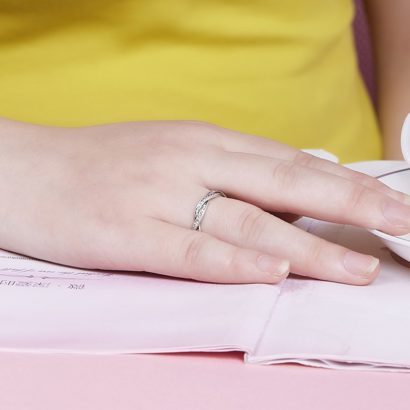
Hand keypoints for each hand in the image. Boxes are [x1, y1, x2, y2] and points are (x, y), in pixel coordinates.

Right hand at [1, 119, 409, 284]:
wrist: (28, 169)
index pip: (289, 162)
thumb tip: (284, 192)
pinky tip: (272, 271)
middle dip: (349, 206)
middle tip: (401, 224)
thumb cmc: (104, 166)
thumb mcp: (174, 155)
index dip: (344, 185)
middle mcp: (189, 160)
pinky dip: (233, 260)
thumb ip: (228, 173)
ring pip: (246, 220)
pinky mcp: (125, 231)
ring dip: (307, 246)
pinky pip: (189, 248)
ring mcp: (157, 195)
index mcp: (204, 141)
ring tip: (357, 267)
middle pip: (283, 183)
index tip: (388, 205)